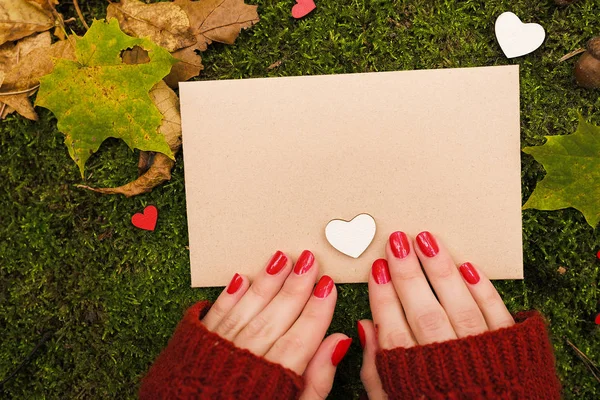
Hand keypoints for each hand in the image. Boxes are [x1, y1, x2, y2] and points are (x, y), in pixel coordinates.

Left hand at [201, 250, 350, 399]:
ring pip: (248, 309)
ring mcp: (219, 350)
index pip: (301, 338)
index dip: (317, 310)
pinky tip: (242, 277)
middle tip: (311, 260)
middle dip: (296, 287)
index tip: (329, 285)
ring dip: (266, 282)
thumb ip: (317, 380)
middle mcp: (247, 359)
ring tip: (283, 258)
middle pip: (276, 317)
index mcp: (273, 379)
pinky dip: (229, 296)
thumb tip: (339, 341)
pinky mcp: (195, 345)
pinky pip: (216, 314)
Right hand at [359, 231, 515, 398]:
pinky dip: (483, 291)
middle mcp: (450, 366)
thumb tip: (364, 326)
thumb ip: (375, 372)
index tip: (376, 268)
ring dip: (442, 272)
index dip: (383, 298)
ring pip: (459, 308)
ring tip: (426, 239)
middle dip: (408, 275)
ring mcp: (483, 357)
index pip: (393, 332)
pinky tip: (467, 265)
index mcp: (417, 381)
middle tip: (397, 241)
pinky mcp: (514, 351)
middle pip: (425, 314)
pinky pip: (498, 316)